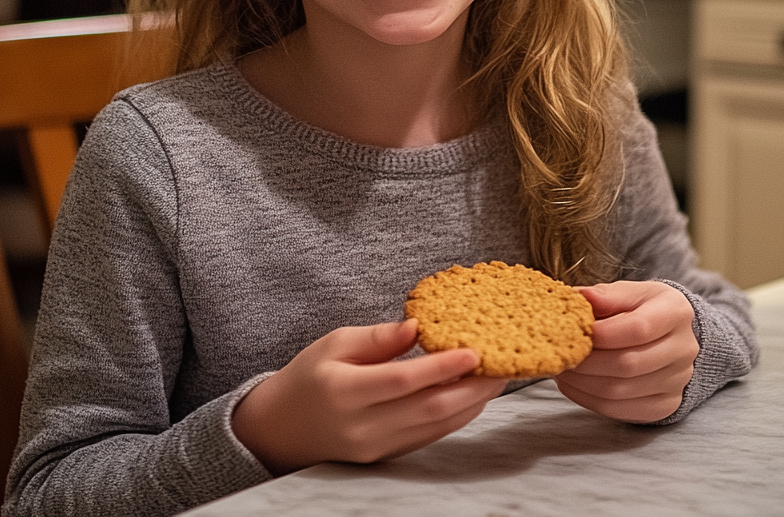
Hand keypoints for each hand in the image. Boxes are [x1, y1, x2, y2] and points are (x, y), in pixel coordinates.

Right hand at [231, 319, 506, 473]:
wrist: (280, 429)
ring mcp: (375, 448)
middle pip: (428, 408)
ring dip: (470, 403)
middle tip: (502, 365)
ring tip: (496, 378)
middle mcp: (362, 426)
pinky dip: (454, 417)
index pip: (402, 380)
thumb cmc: (309, 376)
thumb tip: (417, 326)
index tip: (474, 350)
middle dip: (471, 387)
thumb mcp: (334, 343)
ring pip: (434, 427)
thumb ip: (377, 337)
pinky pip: (428, 437)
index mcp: (345, 391)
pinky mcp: (385, 458)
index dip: (441, 366)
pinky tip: (471, 397)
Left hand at [555, 281, 697, 422]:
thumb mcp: (632, 291)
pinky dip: (589, 400)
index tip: (574, 331)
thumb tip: (581, 297)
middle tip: (560, 354)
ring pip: (621, 391)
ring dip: (583, 383)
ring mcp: (677, 381)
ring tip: (562, 369)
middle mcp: (683, 349)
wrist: (672, 335)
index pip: (638, 328)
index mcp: (676, 312)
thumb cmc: (645, 308)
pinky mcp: (665, 405)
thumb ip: (608, 295)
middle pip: (629, 364)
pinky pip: (622, 410)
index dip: (602, 333)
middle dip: (587, 362)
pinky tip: (573, 385)